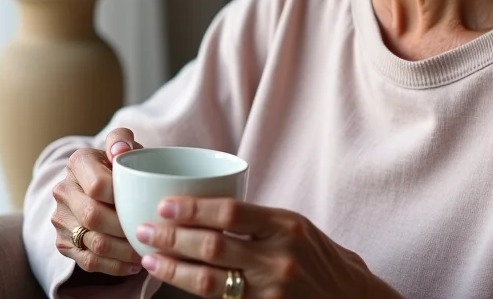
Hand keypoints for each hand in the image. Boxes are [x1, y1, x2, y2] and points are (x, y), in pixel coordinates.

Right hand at [51, 127, 144, 276]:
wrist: (101, 180)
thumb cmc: (120, 161)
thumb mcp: (124, 143)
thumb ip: (122, 138)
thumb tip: (120, 150)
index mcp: (77, 163)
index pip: (97, 185)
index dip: (121, 196)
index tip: (140, 199)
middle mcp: (63, 190)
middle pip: (93, 217)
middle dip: (125, 227)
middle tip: (150, 232)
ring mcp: (61, 219)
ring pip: (93, 243)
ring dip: (124, 251)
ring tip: (148, 250)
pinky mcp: (64, 242)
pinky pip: (88, 261)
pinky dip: (115, 266)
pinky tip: (134, 264)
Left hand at [135, 197, 388, 297]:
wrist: (348, 298)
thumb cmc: (316, 256)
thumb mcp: (294, 226)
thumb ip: (256, 220)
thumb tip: (205, 208)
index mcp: (286, 225)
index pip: (232, 211)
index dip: (194, 208)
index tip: (165, 204)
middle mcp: (279, 258)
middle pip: (215, 245)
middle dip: (173, 237)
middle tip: (144, 229)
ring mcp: (272, 291)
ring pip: (210, 281)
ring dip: (174, 269)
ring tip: (150, 259)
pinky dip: (195, 292)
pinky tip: (175, 285)